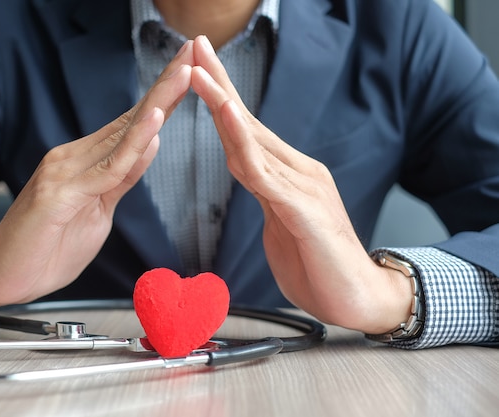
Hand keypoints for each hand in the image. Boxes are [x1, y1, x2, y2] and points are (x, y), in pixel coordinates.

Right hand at [0, 41, 194, 312]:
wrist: (0, 276)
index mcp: (85, 162)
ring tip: (185, 72)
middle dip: (166, 86)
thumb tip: (150, 145)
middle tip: (194, 52)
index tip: (189, 73)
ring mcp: (64, 171)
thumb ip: (122, 178)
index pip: (132, 125)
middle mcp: (74, 157)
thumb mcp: (98, 211)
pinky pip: (107, 167)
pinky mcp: (59, 192)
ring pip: (122, 135)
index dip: (163, 98)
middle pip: (130, 119)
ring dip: (158, 102)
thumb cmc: (47, 248)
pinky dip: (134, 143)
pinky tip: (155, 121)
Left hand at [190, 36, 410, 333]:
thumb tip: (251, 178)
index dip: (220, 99)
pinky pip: (267, 175)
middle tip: (196, 45)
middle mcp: (296, 171)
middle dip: (218, 83)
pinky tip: (227, 123)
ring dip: (223, 105)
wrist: (358, 300)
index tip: (197, 69)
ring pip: (253, 141)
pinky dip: (244, 146)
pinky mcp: (304, 210)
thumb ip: (267, 196)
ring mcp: (302, 187)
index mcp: (287, 175)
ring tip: (200, 72)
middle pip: (247, 122)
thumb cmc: (317, 265)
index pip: (246, 131)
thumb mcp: (281, 224)